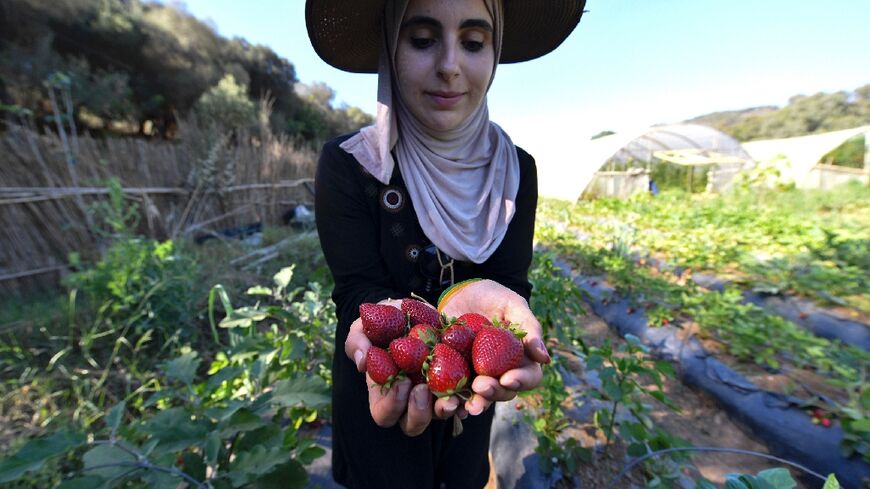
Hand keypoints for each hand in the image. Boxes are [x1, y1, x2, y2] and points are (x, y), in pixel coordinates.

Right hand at [346, 300, 466, 434]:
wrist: (413, 311)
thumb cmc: (382, 321)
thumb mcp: (364, 326)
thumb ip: (357, 341)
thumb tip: (362, 362)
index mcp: (385, 393)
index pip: (384, 414)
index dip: (391, 405)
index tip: (401, 381)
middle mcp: (410, 401)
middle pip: (413, 425)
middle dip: (418, 413)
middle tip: (423, 389)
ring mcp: (434, 394)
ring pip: (441, 416)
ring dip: (446, 410)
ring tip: (450, 397)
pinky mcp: (456, 382)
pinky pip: (466, 399)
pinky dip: (470, 399)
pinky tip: (473, 389)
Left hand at [439, 280, 549, 414]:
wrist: (461, 291)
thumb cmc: (494, 297)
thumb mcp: (513, 305)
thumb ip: (529, 328)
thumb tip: (545, 359)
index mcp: (521, 358)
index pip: (529, 377)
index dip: (521, 381)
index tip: (508, 379)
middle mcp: (501, 371)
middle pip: (504, 392)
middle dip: (494, 393)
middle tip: (481, 385)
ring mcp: (478, 374)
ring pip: (480, 397)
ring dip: (475, 403)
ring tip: (467, 405)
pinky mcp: (455, 373)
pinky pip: (456, 392)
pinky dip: (453, 401)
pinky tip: (449, 404)